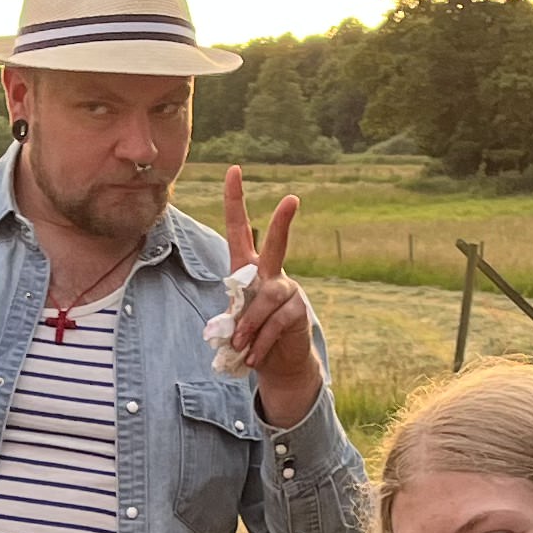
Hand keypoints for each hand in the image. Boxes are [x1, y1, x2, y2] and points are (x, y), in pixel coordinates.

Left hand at [215, 168, 319, 424]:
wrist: (278, 362)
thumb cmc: (252, 336)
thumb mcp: (236, 322)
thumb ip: (235, 318)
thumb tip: (235, 329)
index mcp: (249, 268)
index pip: (239, 228)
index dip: (235, 200)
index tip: (234, 170)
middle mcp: (270, 273)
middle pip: (276, 244)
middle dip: (283, 222)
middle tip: (293, 199)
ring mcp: (288, 290)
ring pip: (267, 298)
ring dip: (250, 325)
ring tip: (241, 346)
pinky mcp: (298, 311)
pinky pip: (275, 323)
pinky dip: (261, 342)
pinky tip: (254, 357)